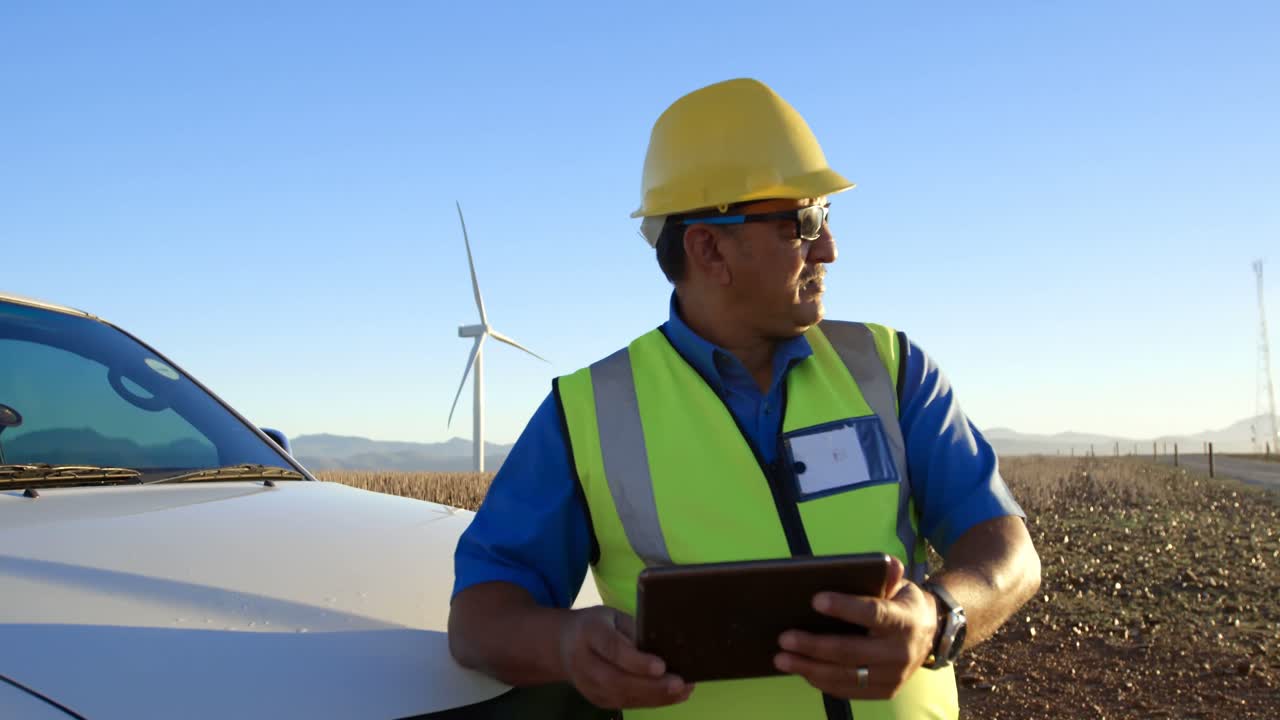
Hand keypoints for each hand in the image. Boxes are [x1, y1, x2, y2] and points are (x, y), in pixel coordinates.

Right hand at [558, 605, 694, 709]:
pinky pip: (626, 704)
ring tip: (684, 690)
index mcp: (588, 632)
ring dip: (656, 697)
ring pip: (622, 697)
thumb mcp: (614, 616)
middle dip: (650, 685)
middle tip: (679, 683)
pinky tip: (673, 696)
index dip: (636, 660)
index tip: (661, 666)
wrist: (564, 645)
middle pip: (616, 680)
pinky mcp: (597, 700)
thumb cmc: (598, 625)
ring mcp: (588, 686)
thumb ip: (635, 630)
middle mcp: (584, 663)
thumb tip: (668, 644)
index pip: (612, 649)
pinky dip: (652, 702)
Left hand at [773, 556, 937, 699]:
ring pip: (845, 675)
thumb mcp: (900, 586)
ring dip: (809, 668)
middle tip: (784, 638)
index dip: (844, 607)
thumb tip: (888, 563)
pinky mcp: (885, 691)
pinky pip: (849, 690)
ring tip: (781, 658)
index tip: (815, 600)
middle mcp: (901, 652)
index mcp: (904, 620)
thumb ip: (889, 575)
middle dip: (813, 645)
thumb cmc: (902, 605)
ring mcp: (894, 676)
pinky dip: (821, 681)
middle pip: (850, 651)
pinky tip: (801, 670)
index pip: (873, 614)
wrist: (929, 635)